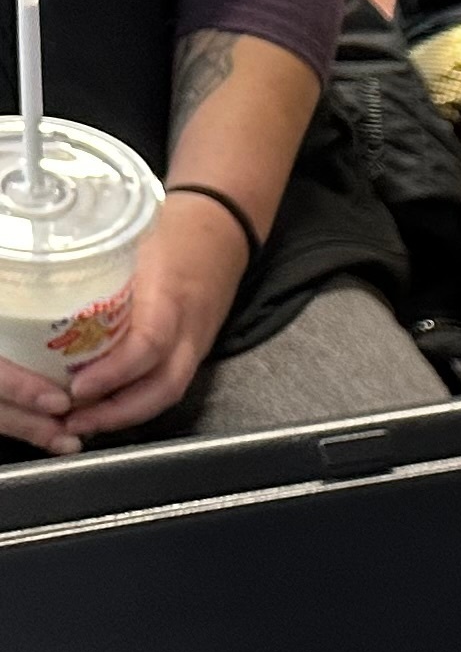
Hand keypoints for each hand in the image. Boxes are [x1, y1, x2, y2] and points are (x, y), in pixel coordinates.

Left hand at [0, 188, 249, 452]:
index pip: (148, 347)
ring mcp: (197, 342)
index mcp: (172, 297)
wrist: (222, 229)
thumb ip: (100, 279)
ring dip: (126, 414)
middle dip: (118, 413)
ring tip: (84, 421)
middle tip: (75, 421)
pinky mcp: (194, 349)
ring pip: (168, 392)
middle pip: (163, 387)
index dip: (113, 374)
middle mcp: (190, 328)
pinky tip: (107, 405)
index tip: (77, 387)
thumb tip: (48, 313)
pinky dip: (137, 401)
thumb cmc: (171, 233)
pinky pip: (168, 383)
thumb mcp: (131, 247)